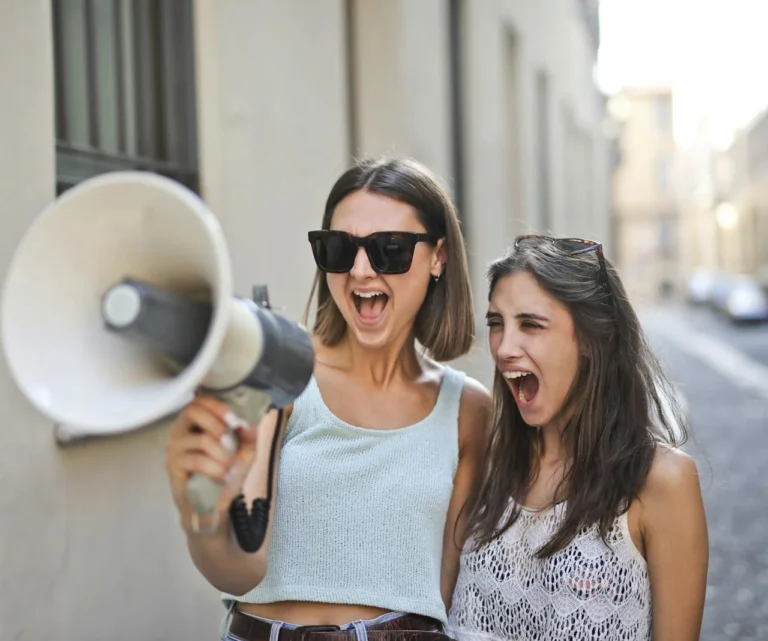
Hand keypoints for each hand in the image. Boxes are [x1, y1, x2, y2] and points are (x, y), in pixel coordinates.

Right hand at [165, 394, 257, 532]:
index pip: (200, 400)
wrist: (213, 504)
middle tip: (231, 443)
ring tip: (230, 466)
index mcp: (196, 421)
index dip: (217, 405)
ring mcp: (174, 448)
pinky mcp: (173, 467)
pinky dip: (215, 468)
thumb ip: (249, 435)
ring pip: (200, 439)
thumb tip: (248, 425)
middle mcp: (181, 430)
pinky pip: (196, 461)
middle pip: (192, 411)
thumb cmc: (227, 471)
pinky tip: (223, 476)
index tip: (234, 419)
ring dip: (222, 453)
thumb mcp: (245, 451)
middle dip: (218, 424)